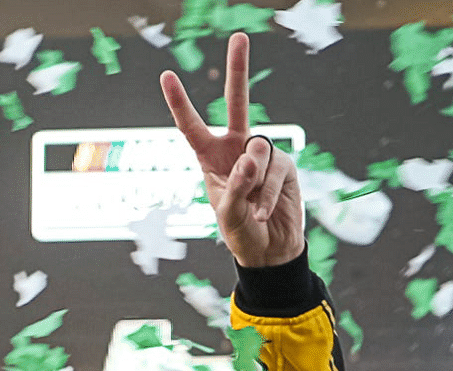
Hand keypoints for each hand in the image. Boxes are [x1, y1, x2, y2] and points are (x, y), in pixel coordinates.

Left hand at [160, 33, 304, 267]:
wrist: (268, 251)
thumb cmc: (239, 232)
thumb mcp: (226, 214)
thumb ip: (236, 186)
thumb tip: (251, 157)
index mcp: (210, 158)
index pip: (191, 126)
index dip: (179, 102)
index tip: (167, 75)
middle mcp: (236, 149)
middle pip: (237, 103)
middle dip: (238, 70)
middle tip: (239, 36)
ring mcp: (262, 155)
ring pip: (259, 151)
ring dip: (255, 183)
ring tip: (252, 209)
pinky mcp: (285, 165)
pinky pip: (276, 171)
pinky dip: (268, 194)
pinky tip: (263, 211)